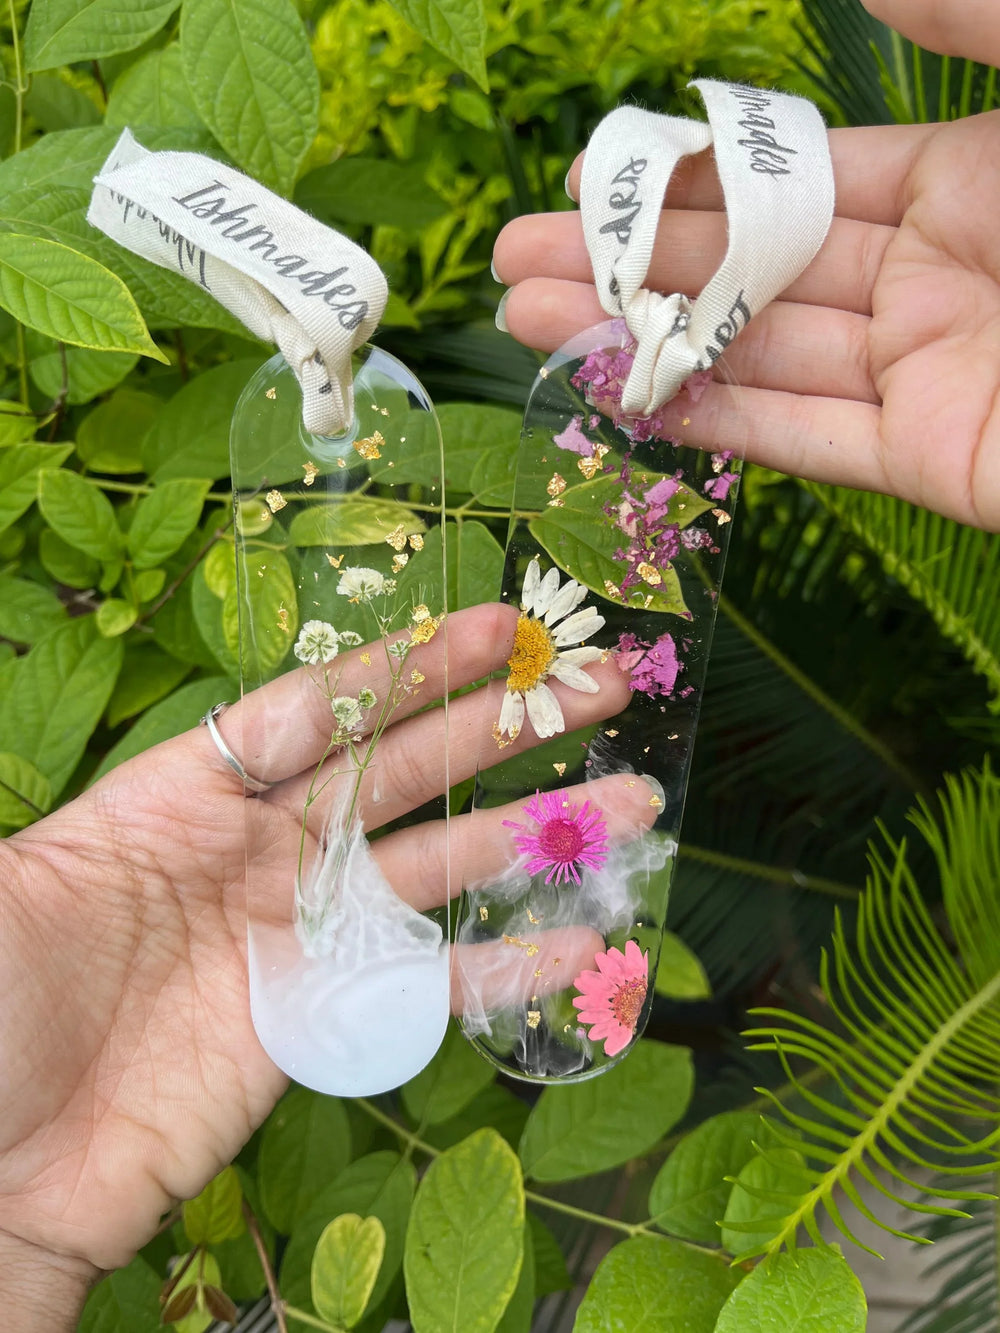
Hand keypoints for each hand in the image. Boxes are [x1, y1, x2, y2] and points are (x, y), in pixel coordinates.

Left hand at [0, 603, 632, 1306]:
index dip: (409, 667)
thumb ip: (109, 812)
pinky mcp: (325, 1022)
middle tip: (595, 684)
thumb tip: (202, 741)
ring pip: (439, 868)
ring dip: (533, 835)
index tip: (494, 627)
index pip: (321, 711)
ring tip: (628, 803)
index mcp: (187, 795)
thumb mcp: (14, 884)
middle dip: (500, 725)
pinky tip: (582, 942)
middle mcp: (260, 853)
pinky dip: (510, 967)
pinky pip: (431, 986)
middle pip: (403, 771)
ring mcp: (301, 937)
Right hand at [494, 106, 999, 530]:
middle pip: (747, 271)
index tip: (584, 183)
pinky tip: (621, 399)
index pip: (787, 183)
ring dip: (638, 343)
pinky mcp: (922, 460)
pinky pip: (799, 439)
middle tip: (514, 259)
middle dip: (625, 265)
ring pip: (753, 357)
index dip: (682, 182)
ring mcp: (917, 374)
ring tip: (525, 322)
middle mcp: (921, 278)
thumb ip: (965, 23)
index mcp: (957, 183)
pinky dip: (711, 424)